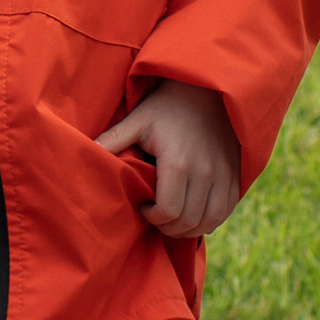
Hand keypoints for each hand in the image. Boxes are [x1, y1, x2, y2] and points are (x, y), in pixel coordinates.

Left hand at [98, 77, 240, 238]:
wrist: (208, 90)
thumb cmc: (167, 106)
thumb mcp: (137, 120)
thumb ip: (112, 140)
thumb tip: (82, 154)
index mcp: (178, 162)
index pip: (168, 211)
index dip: (152, 218)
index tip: (143, 207)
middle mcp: (205, 172)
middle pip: (187, 221)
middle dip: (167, 227)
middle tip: (154, 217)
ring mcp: (224, 176)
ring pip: (209, 221)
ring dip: (189, 229)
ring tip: (172, 219)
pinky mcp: (236, 176)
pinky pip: (225, 211)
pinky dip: (209, 221)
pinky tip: (193, 214)